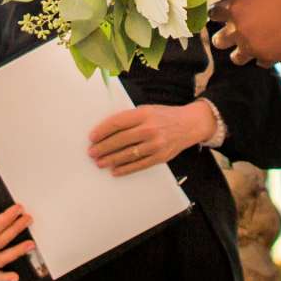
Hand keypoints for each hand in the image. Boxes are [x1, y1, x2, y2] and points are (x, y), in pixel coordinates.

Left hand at [86, 101, 211, 175]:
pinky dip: (126, 169)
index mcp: (144, 113)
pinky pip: (139, 165)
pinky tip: (115, 170)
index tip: (92, 137)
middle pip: (121, 140)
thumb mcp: (147, 109)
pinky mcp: (160, 157)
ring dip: (111, 160)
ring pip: (128, 154)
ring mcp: (156, 144)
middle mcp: (150, 129)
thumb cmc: (164, 116)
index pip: (118, 122)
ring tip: (100, 163)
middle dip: (103, 147)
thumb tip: (107, 129)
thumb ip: (130, 118)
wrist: (189, 124)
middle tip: (92, 152)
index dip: (103, 130)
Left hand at [210, 0, 280, 64]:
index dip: (220, 11)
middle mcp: (239, 31)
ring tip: (250, 40)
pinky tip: (269, 44)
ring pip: (236, 57)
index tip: (227, 10)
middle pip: (219, 40)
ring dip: (240, 49)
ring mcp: (253, 47)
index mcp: (234, 9)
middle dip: (225, 34)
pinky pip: (258, 62)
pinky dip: (261, 55)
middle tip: (237, 28)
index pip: (214, 14)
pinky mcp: (269, 58)